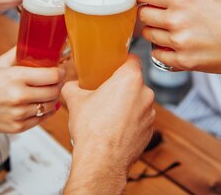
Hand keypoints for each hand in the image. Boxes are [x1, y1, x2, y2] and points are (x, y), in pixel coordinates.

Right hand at [0, 48, 63, 133]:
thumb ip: (17, 53)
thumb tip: (32, 41)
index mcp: (15, 77)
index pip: (52, 75)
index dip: (59, 72)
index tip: (59, 70)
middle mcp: (19, 96)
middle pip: (54, 90)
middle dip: (58, 84)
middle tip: (56, 81)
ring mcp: (19, 114)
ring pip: (50, 105)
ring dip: (53, 98)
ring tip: (48, 92)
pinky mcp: (18, 127)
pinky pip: (42, 119)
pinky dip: (45, 111)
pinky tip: (41, 104)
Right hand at [63, 55, 154, 174]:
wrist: (101, 160)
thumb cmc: (92, 130)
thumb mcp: (75, 100)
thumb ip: (73, 87)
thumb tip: (70, 85)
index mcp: (129, 79)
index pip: (133, 59)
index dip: (122, 61)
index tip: (114, 65)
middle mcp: (145, 94)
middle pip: (134, 82)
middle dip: (121, 86)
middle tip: (104, 92)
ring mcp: (150, 114)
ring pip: (138, 102)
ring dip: (126, 105)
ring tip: (108, 114)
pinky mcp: (150, 130)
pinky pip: (139, 119)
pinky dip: (130, 121)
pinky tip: (114, 128)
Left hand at [137, 0, 220, 86]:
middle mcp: (177, 20)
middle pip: (143, 15)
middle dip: (149, 14)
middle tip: (159, 16)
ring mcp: (178, 43)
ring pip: (148, 35)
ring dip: (156, 32)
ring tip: (170, 31)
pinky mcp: (183, 62)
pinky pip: (158, 55)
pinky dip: (163, 51)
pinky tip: (176, 47)